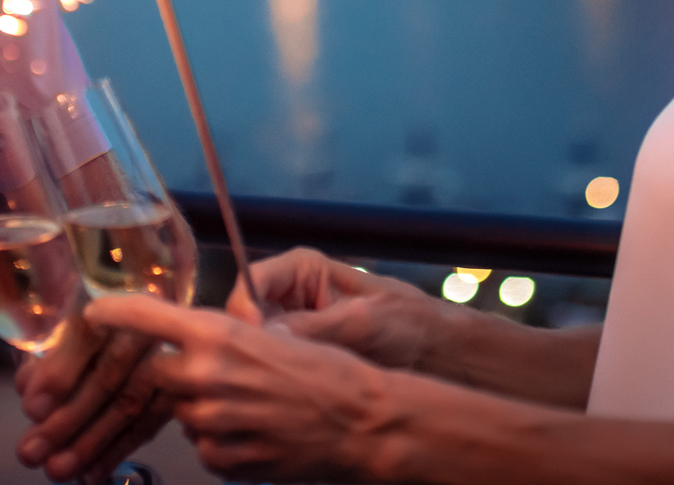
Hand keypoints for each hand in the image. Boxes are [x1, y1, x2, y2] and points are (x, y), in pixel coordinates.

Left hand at [14, 315, 171, 482]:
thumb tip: (29, 391)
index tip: (32, 407)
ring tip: (56, 470)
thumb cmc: (96, 318)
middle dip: (67, 420)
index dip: (60, 372)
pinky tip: (92, 473)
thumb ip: (47, 354)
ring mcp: (165, 356)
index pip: (87, 334)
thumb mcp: (65, 319)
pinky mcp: (175, 386)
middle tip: (32, 451)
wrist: (146, 313)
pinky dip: (118, 451)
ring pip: (129, 403)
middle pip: (107, 375)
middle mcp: (144, 324)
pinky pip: (149, 422)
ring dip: (90, 443)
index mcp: (112, 298)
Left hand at [86, 293, 398, 482]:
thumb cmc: (329, 372)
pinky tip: (260, 432)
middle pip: (160, 373)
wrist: (365, 423)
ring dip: (206, 409)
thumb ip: (227, 338)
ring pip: (184, 413)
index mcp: (219, 333)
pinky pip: (205, 448)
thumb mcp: (274, 334)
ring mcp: (212, 422)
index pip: (147, 317)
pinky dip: (223, 441)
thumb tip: (194, 341)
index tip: (94, 313)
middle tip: (222, 375)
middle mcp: (206, 375)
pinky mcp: (224, 460)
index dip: (115, 313)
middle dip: (179, 373)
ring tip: (255, 407)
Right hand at [229, 248, 442, 371]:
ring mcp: (287, 329)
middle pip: (242, 317)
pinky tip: (278, 403)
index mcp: (300, 270)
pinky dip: (269, 385)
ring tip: (267, 392)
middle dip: (244, 344)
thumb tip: (271, 336)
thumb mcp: (364, 321)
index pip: (251, 282)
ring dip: (255, 368)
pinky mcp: (292, 360)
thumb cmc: (405, 322)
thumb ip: (318, 326)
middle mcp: (285, 296)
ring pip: (250, 347)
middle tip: (253, 376)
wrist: (430, 351)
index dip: (243, 311)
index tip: (251, 344)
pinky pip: (268, 370)